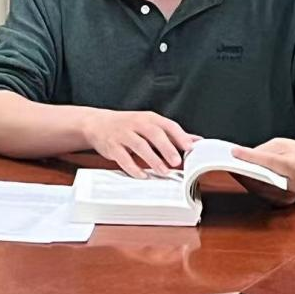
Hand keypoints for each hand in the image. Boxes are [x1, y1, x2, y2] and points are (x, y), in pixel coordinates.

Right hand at [81, 109, 199, 178]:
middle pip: (154, 134)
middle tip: (177, 162)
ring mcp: (123, 134)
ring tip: (163, 171)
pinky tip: (142, 175)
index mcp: (149, 118)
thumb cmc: (128, 125)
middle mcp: (136, 123)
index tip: (190, 147)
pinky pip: (123, 157)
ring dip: (152, 159)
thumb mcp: (150, 124)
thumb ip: (172, 134)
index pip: (167, 124)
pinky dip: (133, 167)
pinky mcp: (112, 146)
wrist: (98, 123)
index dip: (179, 136)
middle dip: (166, 148)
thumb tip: (196, 140)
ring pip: (139, 145)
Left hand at [233, 138, 294, 205]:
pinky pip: (262, 194)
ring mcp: (287, 197)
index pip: (267, 162)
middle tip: (228, 161)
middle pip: (260, 179)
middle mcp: (291, 185)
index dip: (249, 157)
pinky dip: (252, 185)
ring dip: (244, 179)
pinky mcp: (283, 203)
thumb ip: (264, 150)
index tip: (235, 152)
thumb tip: (245, 156)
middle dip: (243, 170)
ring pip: (259, 189)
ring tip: (232, 168)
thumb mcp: (283, 144)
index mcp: (294, 167)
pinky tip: (243, 176)